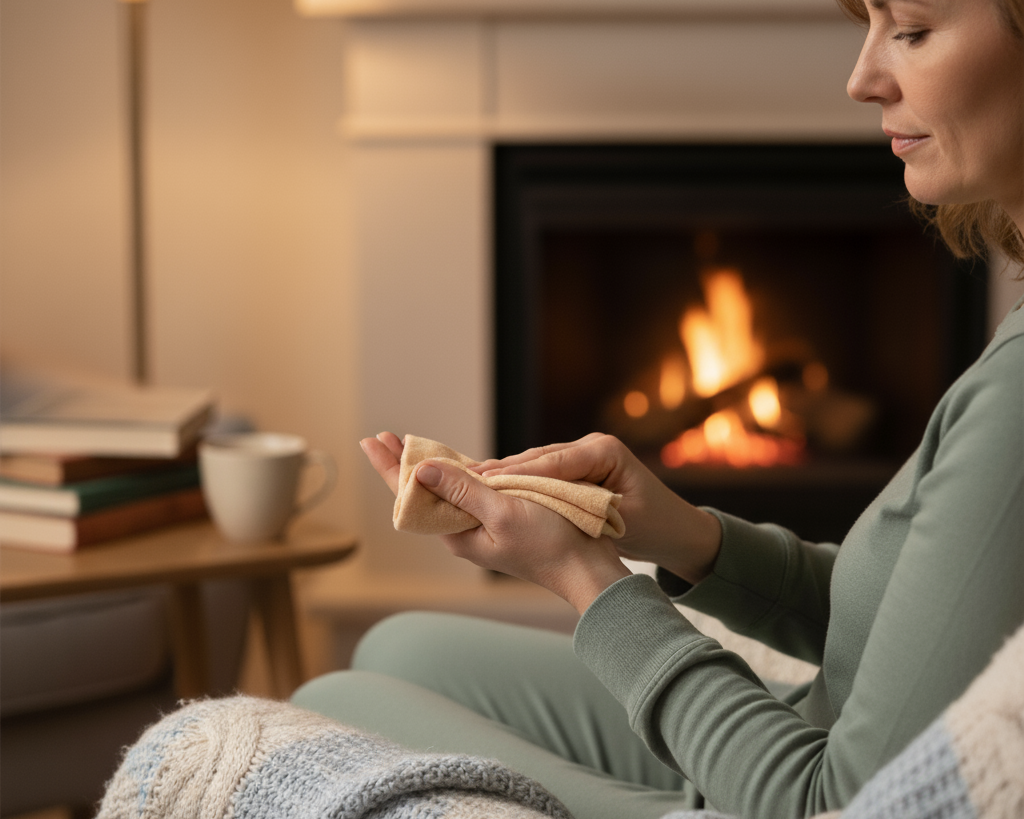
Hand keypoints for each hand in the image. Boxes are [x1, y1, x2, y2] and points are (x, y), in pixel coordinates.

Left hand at [360, 432, 631, 612]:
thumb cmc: (549, 543)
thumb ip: (463, 490)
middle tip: (380, 437)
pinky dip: (455, 472)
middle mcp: (462, 530)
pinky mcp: (500, 519)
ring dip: (425, 466)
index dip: (390, 466)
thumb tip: (421, 470)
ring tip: (405, 446)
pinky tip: (448, 462)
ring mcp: (480, 526)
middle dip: (400, 463)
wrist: (584, 567)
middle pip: (422, 491)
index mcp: (456, 532)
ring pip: (444, 490)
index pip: (411, 495)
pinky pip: (469, 491)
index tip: (372, 441)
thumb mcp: (502, 513)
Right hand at [474, 433, 721, 584]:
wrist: (676, 532)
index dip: (520, 473)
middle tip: (469, 478)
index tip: (488, 481)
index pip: (554, 461)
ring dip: (508, 475)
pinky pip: (543, 474)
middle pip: (540, 458)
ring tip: (473, 481)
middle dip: (506, 470)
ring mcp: (584, 456)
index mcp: (605, 450)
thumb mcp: (619, 518)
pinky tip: (494, 488)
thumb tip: (546, 501)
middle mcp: (592, 445)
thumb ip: (582, 504)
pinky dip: (520, 482)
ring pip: (537, 464)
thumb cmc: (655, 526)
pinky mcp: (578, 470)